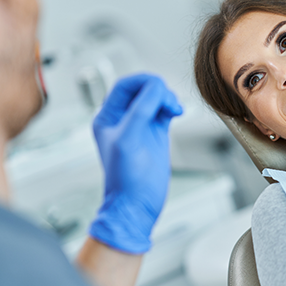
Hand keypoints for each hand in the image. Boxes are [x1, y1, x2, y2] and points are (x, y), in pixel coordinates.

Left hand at [89, 73, 182, 253]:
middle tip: (169, 102)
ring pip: (155, 97)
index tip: (159, 86)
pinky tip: (177, 112)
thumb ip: (140, 110)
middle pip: (142, 89)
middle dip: (158, 90)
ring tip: (174, 109)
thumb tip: (156, 87)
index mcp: (108, 117)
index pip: (125, 86)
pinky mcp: (156, 133)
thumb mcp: (128, 140)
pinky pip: (164, 110)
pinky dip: (172, 106)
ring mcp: (140, 125)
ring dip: (167, 97)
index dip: (143, 81)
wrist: (137, 204)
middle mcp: (123, 119)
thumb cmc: (125, 179)